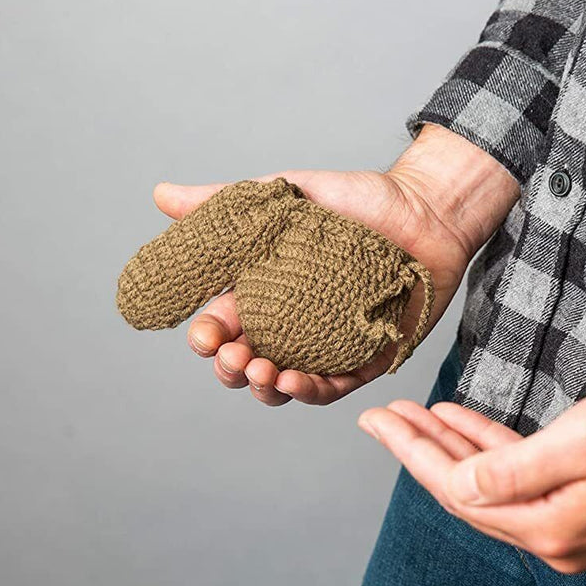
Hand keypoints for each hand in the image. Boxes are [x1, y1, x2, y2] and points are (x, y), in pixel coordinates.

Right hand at [152, 125, 518, 405]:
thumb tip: (162, 194)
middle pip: (247, 362)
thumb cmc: (356, 200)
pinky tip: (293, 383)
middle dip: (231, 368)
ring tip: (261, 374)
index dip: (208, 337)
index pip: (223, 324)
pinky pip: (332, 386)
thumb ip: (224, 202)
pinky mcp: (365, 359)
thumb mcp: (284, 196)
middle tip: (233, 358)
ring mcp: (327, 345)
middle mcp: (291, 323)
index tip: (205, 336)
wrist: (424, 210)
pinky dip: (310, 390)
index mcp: (263, 291)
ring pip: (283, 383)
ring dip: (264, 387)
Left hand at [357, 377, 585, 572]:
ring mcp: (577, 528)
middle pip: (469, 494)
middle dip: (423, 452)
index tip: (375, 421)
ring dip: (455, 450)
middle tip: (383, 417)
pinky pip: (527, 481)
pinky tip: (471, 425)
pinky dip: (495, 451)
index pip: (458, 491)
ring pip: (495, 487)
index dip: (412, 454)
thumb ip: (515, 468)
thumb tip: (460, 486)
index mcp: (550, 527)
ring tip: (416, 417)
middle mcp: (557, 540)